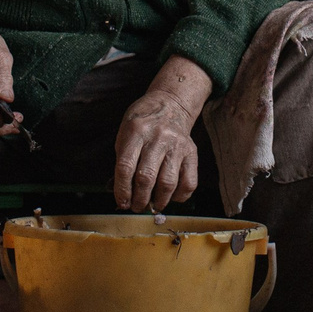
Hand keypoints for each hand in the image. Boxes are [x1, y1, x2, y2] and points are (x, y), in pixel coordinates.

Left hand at [113, 57, 213, 211]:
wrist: (170, 104)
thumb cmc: (143, 122)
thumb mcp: (125, 132)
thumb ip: (122, 160)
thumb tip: (121, 194)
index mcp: (136, 131)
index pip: (125, 166)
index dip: (121, 190)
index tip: (121, 202)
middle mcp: (158, 137)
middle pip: (146, 177)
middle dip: (139, 199)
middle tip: (135, 207)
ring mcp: (177, 145)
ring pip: (168, 183)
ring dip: (158, 201)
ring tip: (152, 205)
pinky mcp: (192, 153)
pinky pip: (189, 182)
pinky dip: (180, 196)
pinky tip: (171, 196)